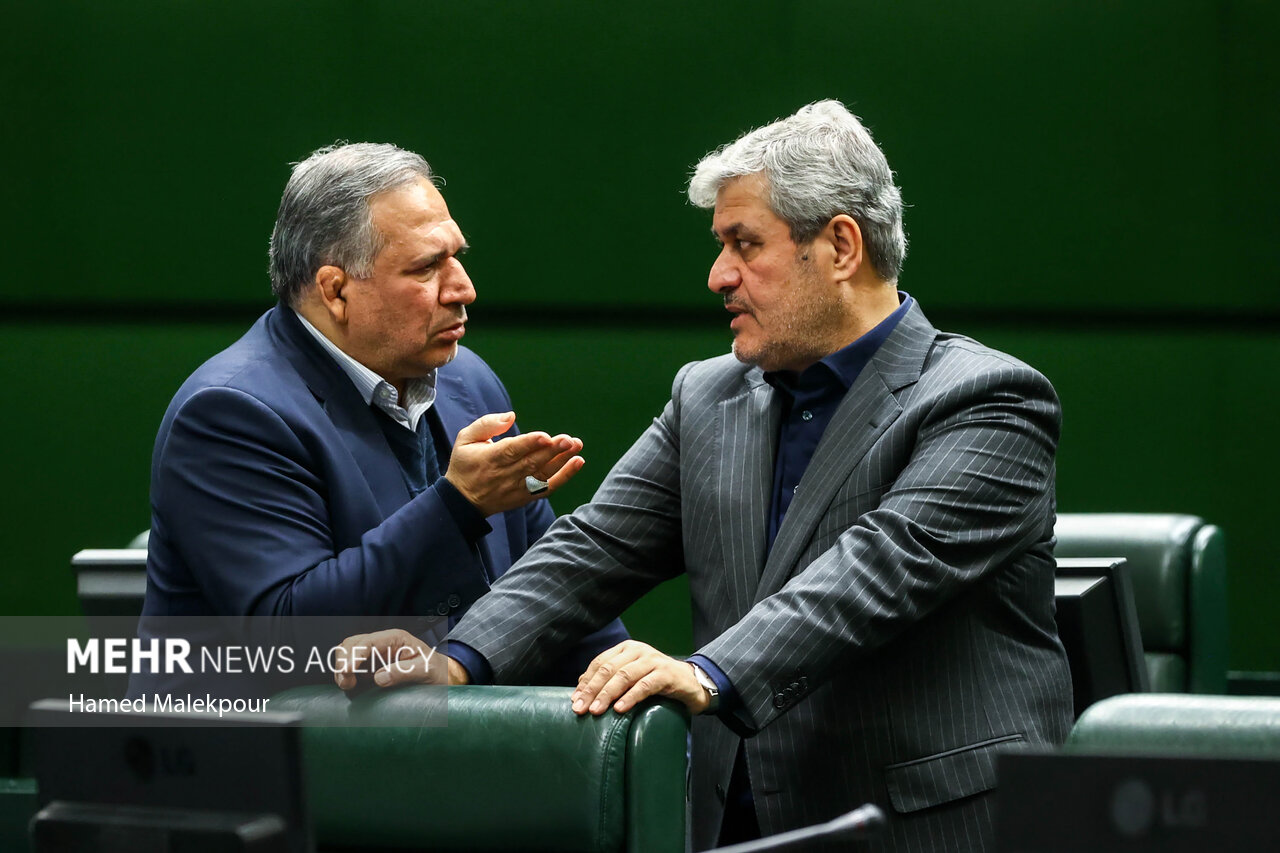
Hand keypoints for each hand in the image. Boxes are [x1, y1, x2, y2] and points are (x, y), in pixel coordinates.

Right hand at [332, 628, 465, 689]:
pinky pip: (351, 664)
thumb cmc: (436, 669)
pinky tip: (349, 684)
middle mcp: (382, 642)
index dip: (354, 655)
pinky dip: (345, 673)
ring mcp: (375, 653)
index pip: (367, 642)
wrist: (442, 675)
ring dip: (341, 667)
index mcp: (396, 638)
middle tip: (346, 682)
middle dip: (343, 661)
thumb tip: (380, 678)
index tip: (347, 671)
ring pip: (347, 652)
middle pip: (352, 643)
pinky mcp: (371, 665)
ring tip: (348, 685)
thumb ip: (405, 672)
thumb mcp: (426, 670)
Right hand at [444, 412, 583, 516]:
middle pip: (532, 462)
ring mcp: (517, 488)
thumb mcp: (466, 439)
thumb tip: (511, 416)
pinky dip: (564, 476)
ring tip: (576, 446)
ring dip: (562, 461)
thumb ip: (487, 424)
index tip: (545, 436)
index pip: (512, 451)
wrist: (463, 502)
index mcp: (490, 458)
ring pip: (542, 474)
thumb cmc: (465, 464)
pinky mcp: (526, 496)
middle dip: (552, 450)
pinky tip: (577, 463)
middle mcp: (505, 475)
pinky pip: (548, 488)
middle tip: (569, 439)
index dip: (529, 444)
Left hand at [571, 640, 710, 715]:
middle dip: (592, 690)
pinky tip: (619, 709)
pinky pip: (644, 686)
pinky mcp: (666, 674)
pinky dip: (630, 697)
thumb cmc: (656, 680)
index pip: (600, 662)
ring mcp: (653, 661)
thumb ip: (610, 678)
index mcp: (626, 648)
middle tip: (580, 709)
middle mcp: (638, 650)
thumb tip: (581, 687)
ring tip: (595, 711)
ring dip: (607, 694)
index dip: (586, 681)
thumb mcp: (631, 676)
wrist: (690, 682)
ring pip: (624, 676)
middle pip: (609, 669)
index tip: (575, 699)